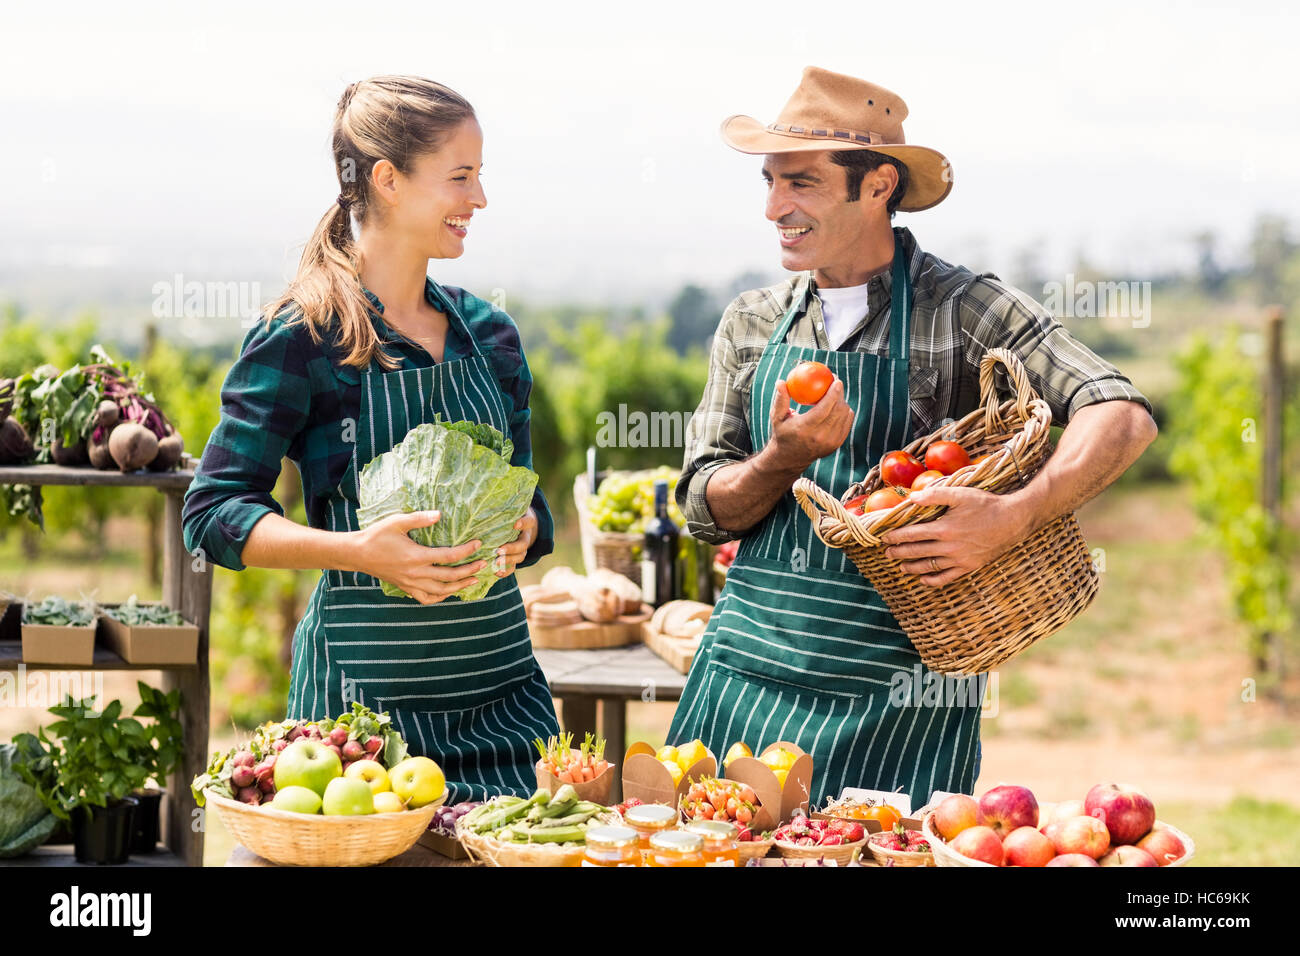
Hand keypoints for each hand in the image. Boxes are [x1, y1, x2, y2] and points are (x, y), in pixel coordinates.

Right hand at [351, 511, 485, 604]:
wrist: (357, 554)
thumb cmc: (377, 535)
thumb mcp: (396, 522)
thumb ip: (419, 519)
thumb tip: (439, 514)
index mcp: (416, 556)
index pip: (448, 556)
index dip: (466, 551)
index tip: (479, 544)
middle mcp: (416, 573)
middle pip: (449, 576)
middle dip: (469, 571)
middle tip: (483, 564)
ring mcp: (411, 583)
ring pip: (441, 591)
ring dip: (459, 586)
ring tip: (474, 579)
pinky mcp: (405, 588)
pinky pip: (426, 598)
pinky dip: (441, 597)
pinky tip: (449, 591)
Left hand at [492, 508, 537, 577]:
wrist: (515, 525)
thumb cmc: (505, 513)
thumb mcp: (505, 507)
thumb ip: (496, 506)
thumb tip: (475, 500)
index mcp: (525, 521)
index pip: (529, 521)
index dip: (523, 523)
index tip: (515, 524)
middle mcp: (524, 536)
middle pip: (523, 544)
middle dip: (512, 548)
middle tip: (499, 550)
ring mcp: (521, 548)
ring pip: (520, 556)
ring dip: (508, 561)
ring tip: (496, 562)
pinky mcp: (515, 558)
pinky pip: (514, 567)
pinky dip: (506, 571)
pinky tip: (496, 572)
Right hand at [768, 377, 853, 472]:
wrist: (790, 458)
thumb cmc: (782, 433)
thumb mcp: (777, 417)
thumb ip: (780, 399)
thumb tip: (781, 382)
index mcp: (805, 428)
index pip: (825, 409)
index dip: (833, 393)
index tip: (836, 380)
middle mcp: (820, 437)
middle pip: (838, 410)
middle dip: (840, 394)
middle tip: (836, 382)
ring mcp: (830, 442)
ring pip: (844, 416)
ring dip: (842, 402)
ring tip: (835, 395)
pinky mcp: (836, 444)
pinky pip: (847, 423)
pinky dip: (845, 412)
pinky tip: (837, 406)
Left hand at [879, 485, 1030, 586]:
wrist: (1013, 520)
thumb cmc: (986, 504)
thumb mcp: (960, 494)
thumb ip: (934, 495)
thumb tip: (911, 497)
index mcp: (944, 528)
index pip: (912, 534)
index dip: (896, 536)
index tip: (884, 538)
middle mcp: (949, 547)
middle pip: (917, 552)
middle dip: (899, 553)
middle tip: (887, 553)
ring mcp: (959, 559)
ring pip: (929, 566)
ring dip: (912, 567)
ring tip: (901, 567)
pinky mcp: (970, 566)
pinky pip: (947, 577)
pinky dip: (933, 580)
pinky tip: (923, 579)